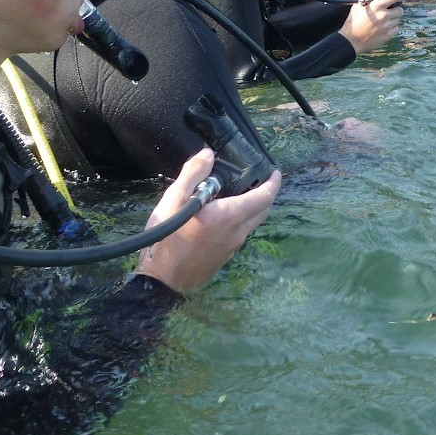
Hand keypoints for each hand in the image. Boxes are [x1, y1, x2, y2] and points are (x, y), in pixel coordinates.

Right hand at [134, 149, 278, 294]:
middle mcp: (237, 233)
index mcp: (229, 216)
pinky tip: (223, 214)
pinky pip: (240, 233)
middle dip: (266, 193)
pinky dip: (241, 219)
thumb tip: (209, 154)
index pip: (264, 197)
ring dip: (253, 207)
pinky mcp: (224, 257)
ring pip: (252, 223)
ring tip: (240, 192)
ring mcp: (232, 247)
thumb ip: (193, 173)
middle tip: (259, 178)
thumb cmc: (166, 236)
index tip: (274, 171)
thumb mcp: (174, 198)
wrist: (161, 279)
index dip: (273, 182)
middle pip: (262, 211)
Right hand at [339, 0, 403, 53]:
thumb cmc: (353, 23)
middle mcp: (384, 15)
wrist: (351, 40)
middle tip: (390, 11)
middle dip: (396, 9)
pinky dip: (392, 27)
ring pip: (398, 19)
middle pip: (400, 10)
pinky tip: (385, 27)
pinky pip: (396, 29)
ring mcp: (387, 26)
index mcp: (376, 6)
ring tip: (384, 20)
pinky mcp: (388, 35)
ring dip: (393, 19)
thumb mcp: (357, 6)